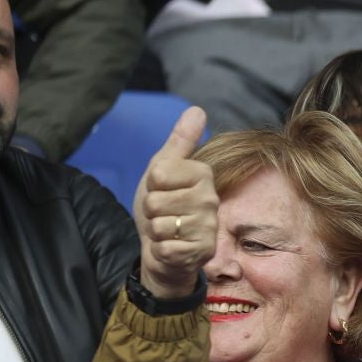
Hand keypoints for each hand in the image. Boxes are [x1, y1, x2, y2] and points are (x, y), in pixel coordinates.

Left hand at [134, 107, 216, 298]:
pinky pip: (165, 246)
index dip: (151, 185)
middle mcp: (211, 200)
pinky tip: (172, 248)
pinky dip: (161, 249)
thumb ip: (180, 142)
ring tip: (168, 231)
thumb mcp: (163, 171)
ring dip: (155, 231)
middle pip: (155, 200)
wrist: (164, 249)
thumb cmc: (163, 208)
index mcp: (202, 175)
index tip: (162, 192)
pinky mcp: (203, 251)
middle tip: (163, 214)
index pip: (159, 174)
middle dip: (151, 210)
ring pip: (159, 223)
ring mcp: (208, 227)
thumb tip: (197, 110)